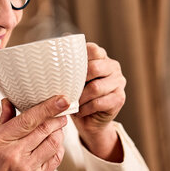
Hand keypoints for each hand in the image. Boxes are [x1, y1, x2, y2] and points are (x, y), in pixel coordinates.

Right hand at [0, 96, 68, 170]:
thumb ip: (2, 122)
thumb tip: (9, 102)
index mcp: (0, 141)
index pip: (28, 119)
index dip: (48, 107)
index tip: (61, 100)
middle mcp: (14, 154)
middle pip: (44, 129)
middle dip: (57, 117)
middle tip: (62, 109)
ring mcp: (28, 168)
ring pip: (53, 142)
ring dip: (59, 132)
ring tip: (58, 126)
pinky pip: (55, 159)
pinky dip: (58, 148)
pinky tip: (54, 143)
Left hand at [71, 43, 125, 161]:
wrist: (89, 120)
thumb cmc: (77, 95)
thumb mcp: (71, 79)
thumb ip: (67, 68)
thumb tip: (50, 61)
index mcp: (101, 57)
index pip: (92, 49)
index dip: (78, 58)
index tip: (65, 68)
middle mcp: (113, 67)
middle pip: (94, 68)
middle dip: (77, 80)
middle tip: (66, 89)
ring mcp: (118, 82)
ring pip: (95, 87)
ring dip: (80, 97)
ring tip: (72, 102)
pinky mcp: (119, 99)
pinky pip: (98, 103)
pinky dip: (85, 108)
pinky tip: (79, 111)